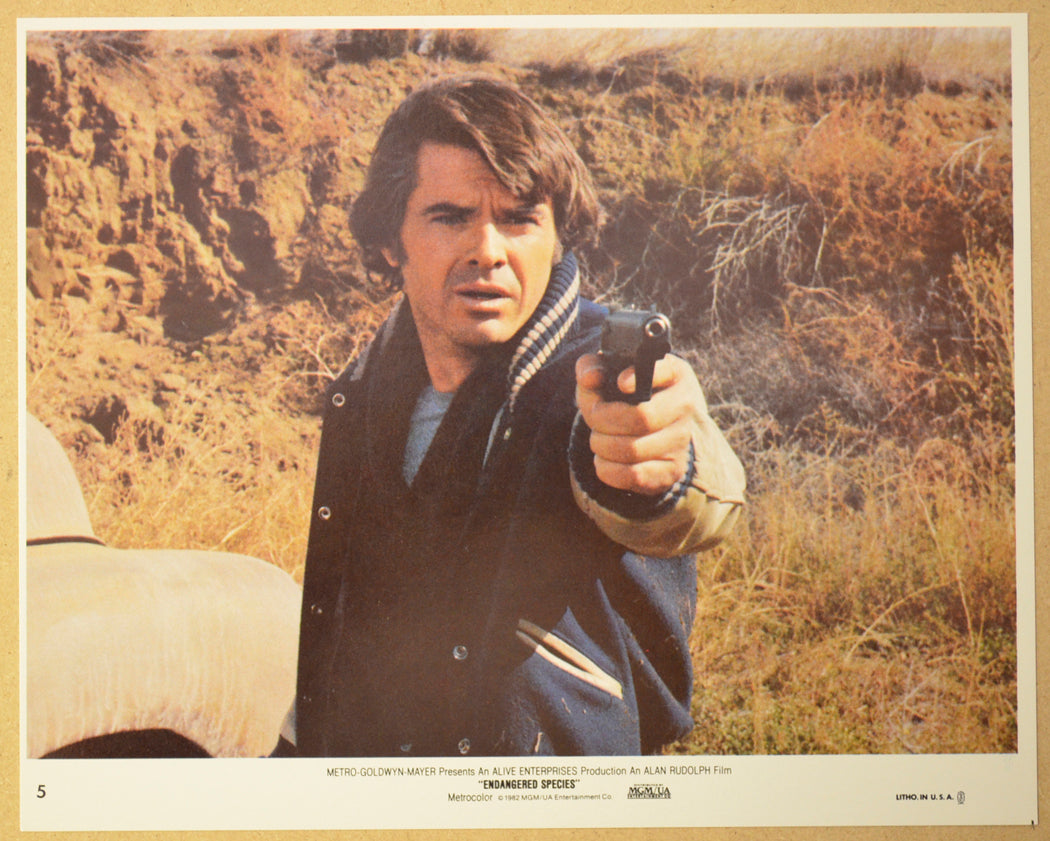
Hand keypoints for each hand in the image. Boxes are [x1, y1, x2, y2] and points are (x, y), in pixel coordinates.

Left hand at [575, 353, 706, 495]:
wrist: (645, 429)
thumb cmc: (622, 394)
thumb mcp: (607, 373)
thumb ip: (591, 366)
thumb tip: (590, 378)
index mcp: (673, 373)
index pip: (665, 371)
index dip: (641, 377)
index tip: (620, 383)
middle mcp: (684, 405)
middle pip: (641, 417)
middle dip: (603, 419)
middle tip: (594, 417)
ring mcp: (682, 440)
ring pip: (633, 449)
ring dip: (602, 445)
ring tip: (598, 439)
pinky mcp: (673, 469)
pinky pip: (634, 475)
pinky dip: (608, 469)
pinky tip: (603, 459)